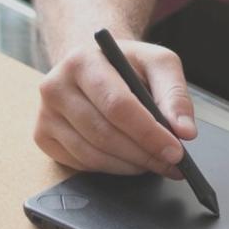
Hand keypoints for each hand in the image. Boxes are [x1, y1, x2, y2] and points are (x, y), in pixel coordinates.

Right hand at [34, 38, 196, 177]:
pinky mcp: (43, 137)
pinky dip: (111, 168)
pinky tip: (130, 160)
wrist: (93, 64)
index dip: (149, 132)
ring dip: (130, 165)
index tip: (175, 150)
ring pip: (92, 154)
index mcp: (81, 60)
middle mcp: (54, 86)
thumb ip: (175, 93)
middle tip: (172, 163)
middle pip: (104, 133)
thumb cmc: (125, 64)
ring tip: (156, 162)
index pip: (117, 105)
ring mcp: (44, 114)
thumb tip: (184, 131)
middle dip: (144, 154)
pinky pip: (81, 164)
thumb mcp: (157, 62)